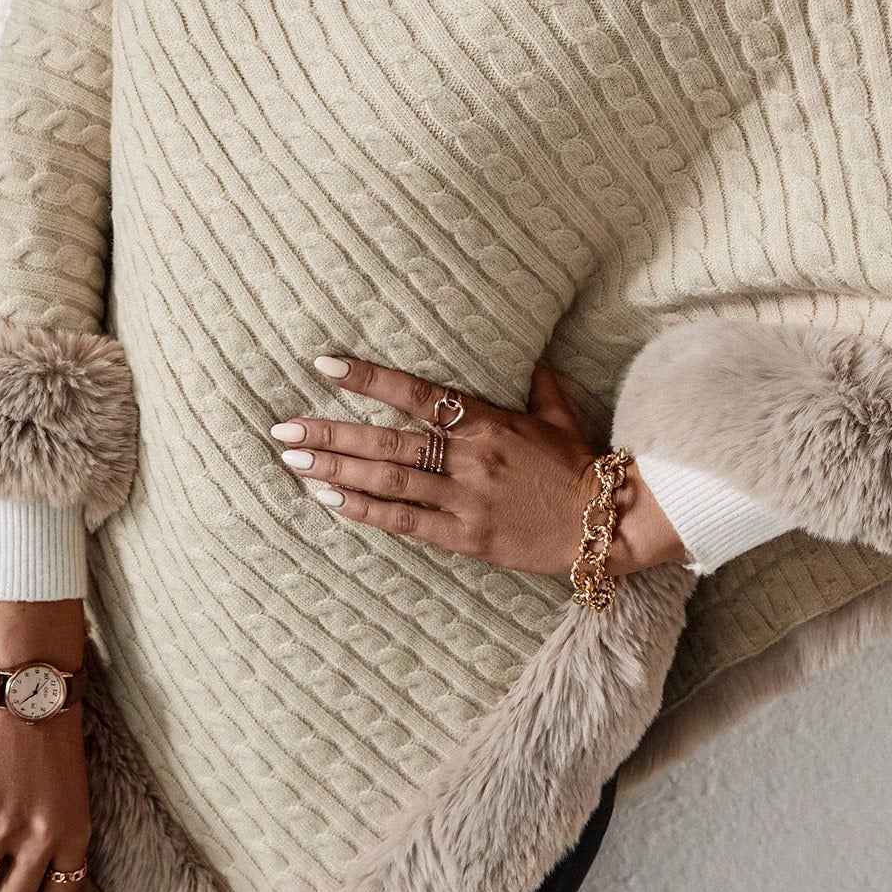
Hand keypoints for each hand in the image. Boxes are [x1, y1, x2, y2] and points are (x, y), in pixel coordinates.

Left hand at [270, 354, 686, 578]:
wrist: (606, 523)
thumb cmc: (580, 465)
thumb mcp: (559, 416)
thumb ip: (537, 385)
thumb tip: (532, 353)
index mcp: (489, 421)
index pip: (417, 393)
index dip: (369, 378)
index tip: (324, 365)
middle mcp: (471, 457)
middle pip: (388, 441)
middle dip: (332, 433)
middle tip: (284, 428)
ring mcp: (467, 499)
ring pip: (390, 481)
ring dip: (337, 471)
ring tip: (294, 461)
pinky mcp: (468, 538)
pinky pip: (407, 523)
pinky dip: (366, 511)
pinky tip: (332, 502)